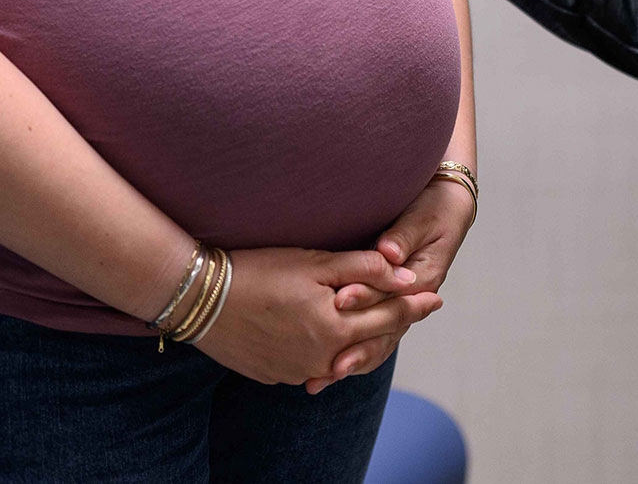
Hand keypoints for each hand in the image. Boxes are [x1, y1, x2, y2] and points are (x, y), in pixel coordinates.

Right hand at [195, 246, 439, 390]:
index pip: (388, 317)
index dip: (413, 306)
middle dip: (395, 323)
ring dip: (360, 341)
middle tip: (418, 309)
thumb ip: (365, 270)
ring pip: (341, 357)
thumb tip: (408, 277)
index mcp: (335, 329)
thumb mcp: (315, 264)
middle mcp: (320, 358)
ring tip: (376, 325)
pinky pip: (311, 365)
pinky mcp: (274, 375)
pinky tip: (330, 339)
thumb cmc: (258, 271)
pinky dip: (326, 352)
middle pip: (369, 341)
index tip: (437, 298)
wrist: (200, 299)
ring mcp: (295, 371)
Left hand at [323, 176, 477, 386]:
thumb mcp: (423, 217)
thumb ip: (403, 236)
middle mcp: (412, 299)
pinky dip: (349, 354)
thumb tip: (389, 252)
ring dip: (351, 361)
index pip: (393, 295)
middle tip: (331, 367)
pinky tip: (325, 372)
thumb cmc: (434, 208)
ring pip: (377, 341)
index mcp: (423, 278)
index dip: (366, 298)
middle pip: (384, 331)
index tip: (340, 301)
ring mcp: (399, 306)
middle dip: (357, 349)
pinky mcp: (386, 306)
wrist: (447, 206)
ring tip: (323, 379)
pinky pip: (370, 336)